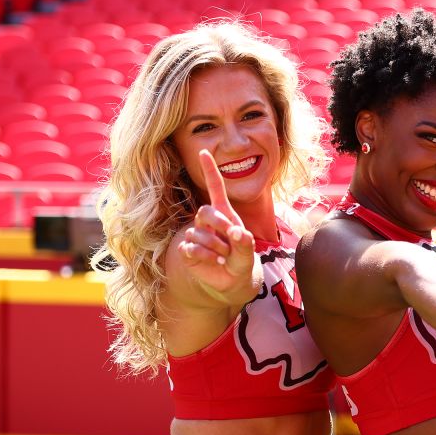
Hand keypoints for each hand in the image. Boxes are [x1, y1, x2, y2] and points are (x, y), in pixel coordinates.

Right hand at [177, 150, 255, 296]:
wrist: (230, 282)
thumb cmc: (240, 262)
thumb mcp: (247, 254)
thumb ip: (245, 244)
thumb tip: (238, 233)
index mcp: (224, 215)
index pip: (215, 189)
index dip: (210, 171)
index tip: (204, 152)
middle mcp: (208, 222)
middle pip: (204, 212)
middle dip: (219, 225)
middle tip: (232, 239)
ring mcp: (195, 234)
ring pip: (198, 234)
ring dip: (215, 247)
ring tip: (225, 256)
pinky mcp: (187, 249)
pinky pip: (191, 248)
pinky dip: (206, 257)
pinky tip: (215, 262)